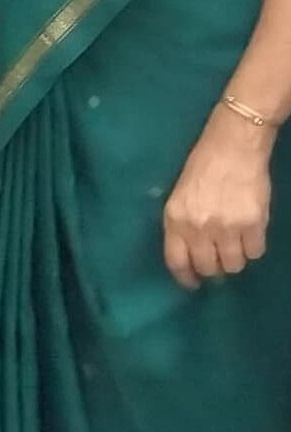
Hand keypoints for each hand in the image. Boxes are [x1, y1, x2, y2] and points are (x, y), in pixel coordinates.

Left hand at [163, 113, 273, 289]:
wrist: (232, 148)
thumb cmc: (202, 168)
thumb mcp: (180, 196)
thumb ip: (183, 225)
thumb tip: (192, 254)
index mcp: (175, 219)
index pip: (176, 261)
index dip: (186, 276)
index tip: (192, 283)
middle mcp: (198, 227)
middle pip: (208, 267)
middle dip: (213, 269)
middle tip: (218, 261)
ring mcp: (227, 227)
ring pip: (234, 265)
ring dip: (234, 259)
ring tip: (234, 245)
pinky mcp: (253, 224)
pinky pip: (255, 253)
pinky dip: (253, 248)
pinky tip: (249, 234)